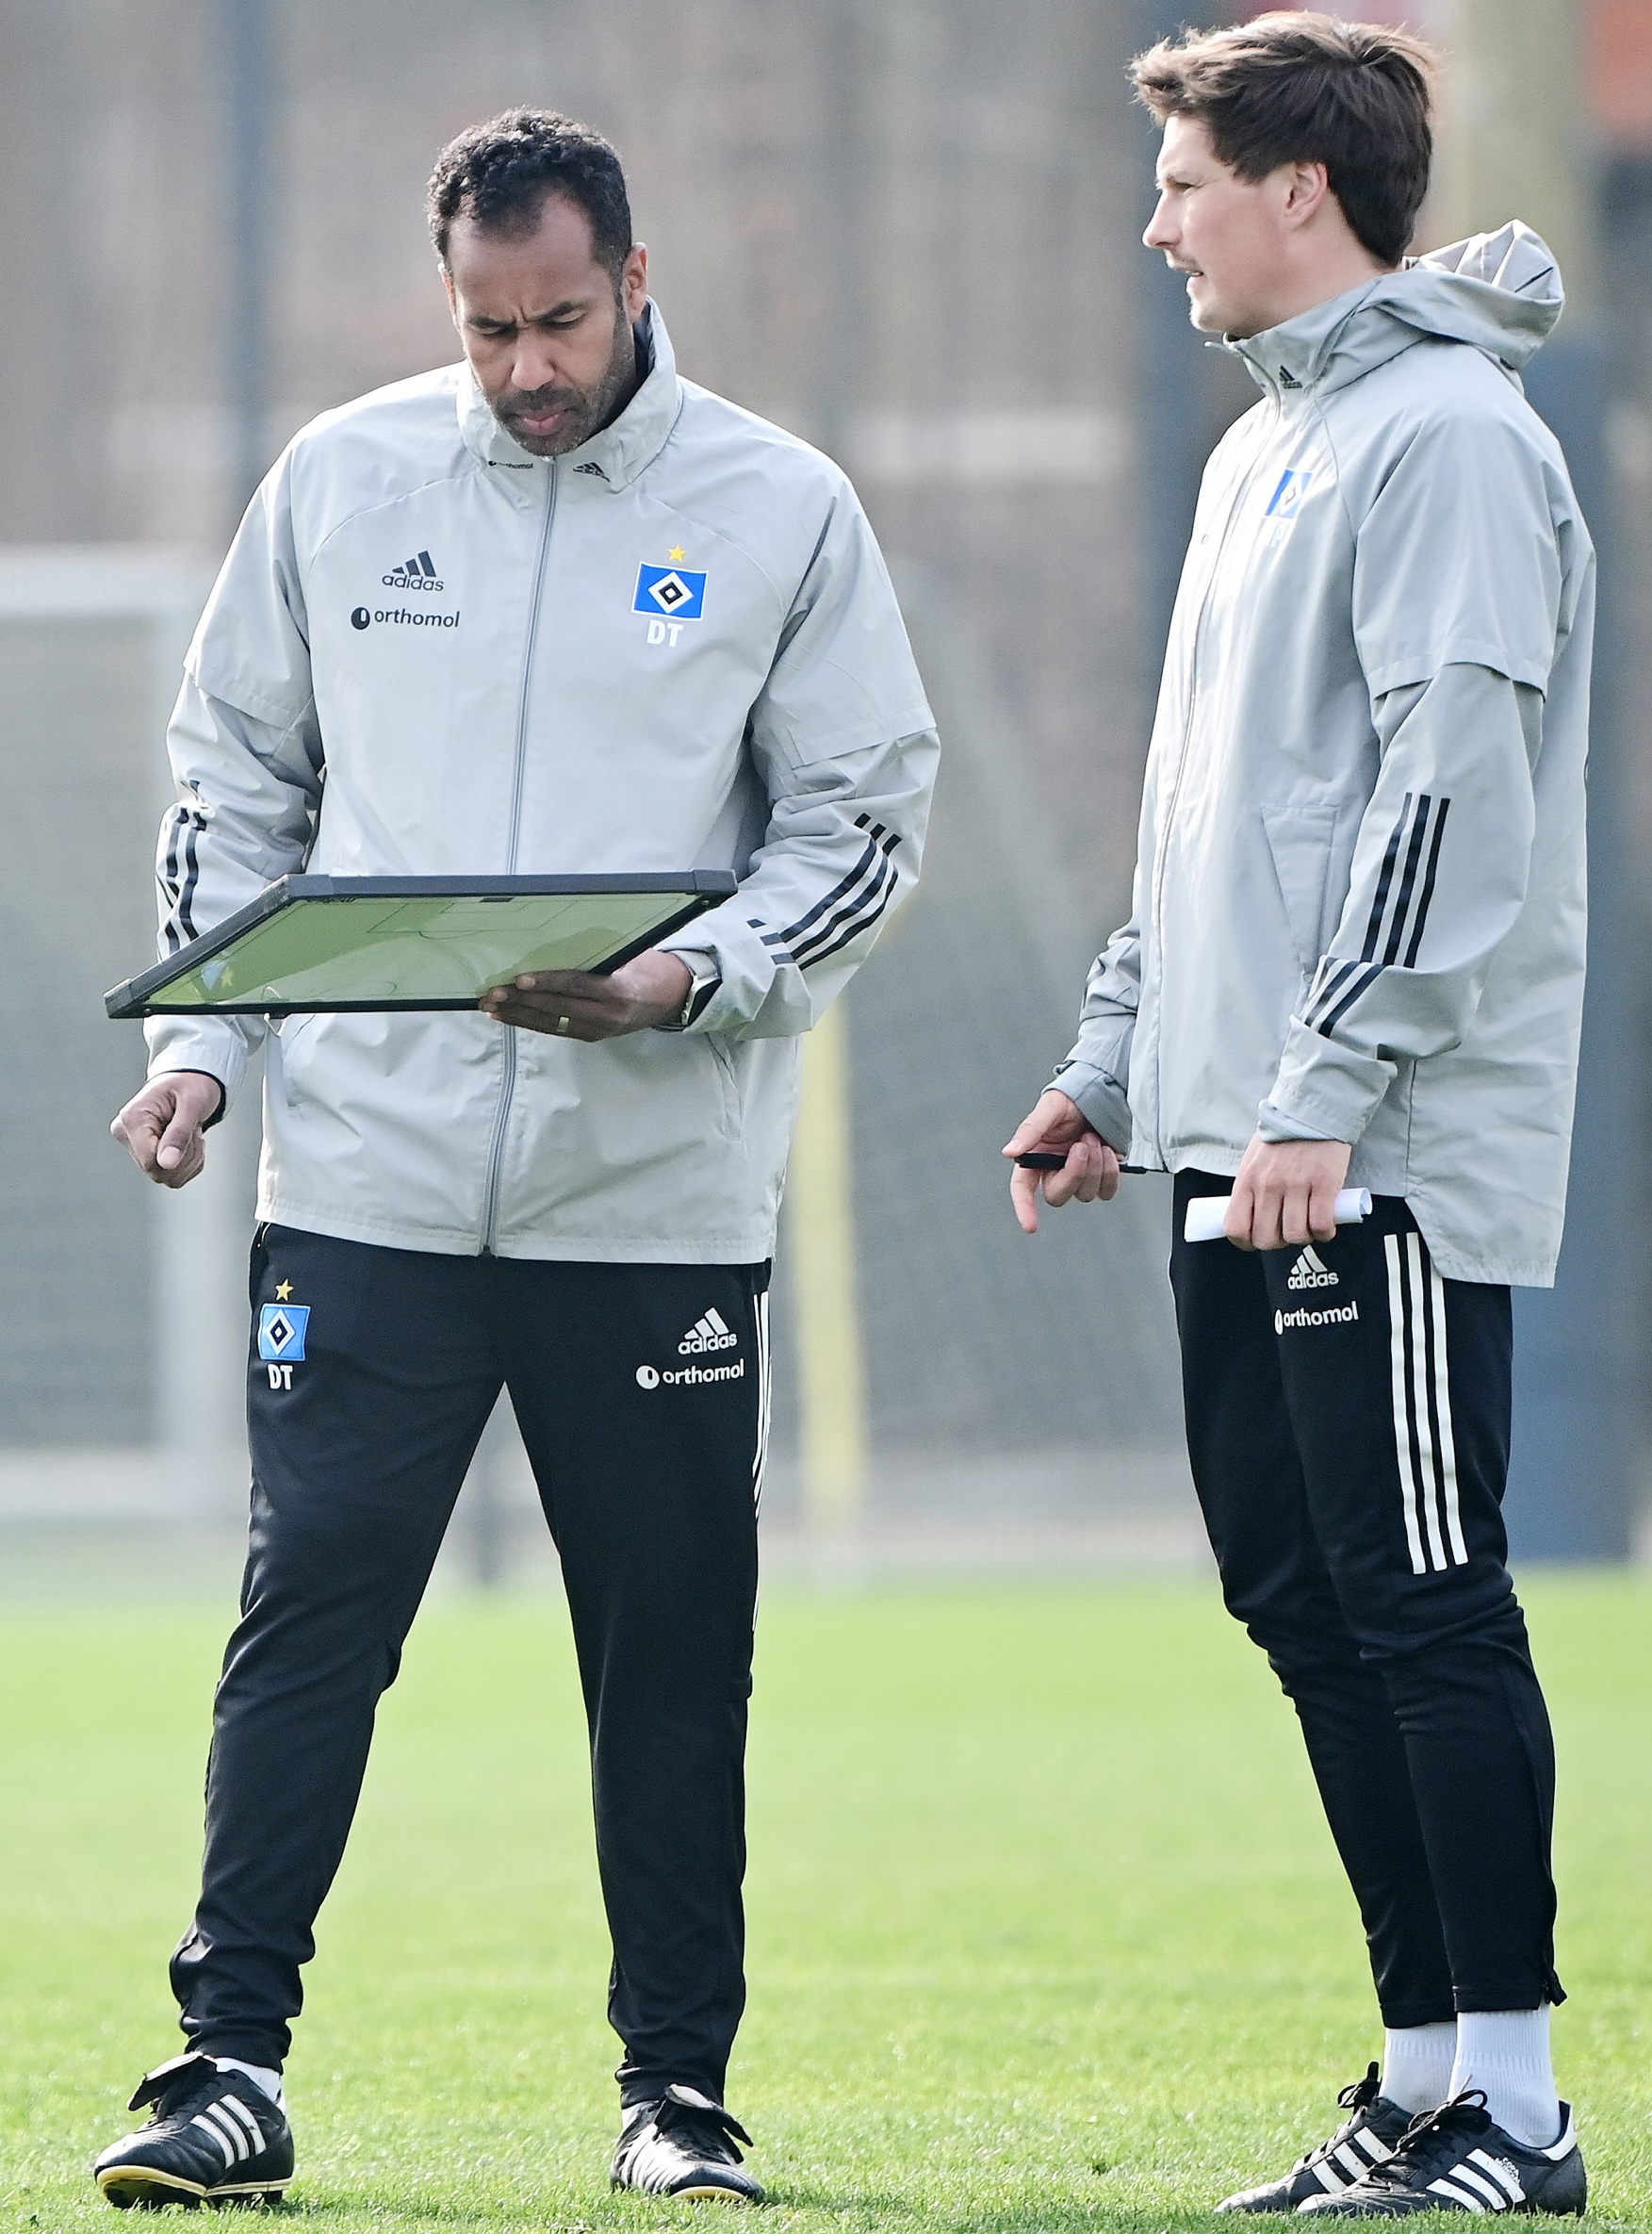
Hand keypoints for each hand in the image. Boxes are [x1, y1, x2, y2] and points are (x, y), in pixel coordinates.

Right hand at [110, 1070, 224, 1188]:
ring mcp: (134, 1146)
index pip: (150, 1160)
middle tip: (194, 1130)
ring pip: (166, 1177)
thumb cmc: (192, 1085)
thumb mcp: (192, 1103)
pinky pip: (171, 1176)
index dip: (178, 1156)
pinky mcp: (145, 1155)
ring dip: (189, 1160)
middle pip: (158, 1172)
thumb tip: (166, 1164)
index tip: (193, 1134)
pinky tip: (187, 1142)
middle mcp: (126, 1133)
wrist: (191, 1080)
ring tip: (191, 1133)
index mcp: (132, 1118)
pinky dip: (188, 1164)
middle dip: (186, 1156)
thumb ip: (179, 1133)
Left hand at [478, 948, 693, 1039]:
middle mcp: (607, 1016)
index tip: (520, 979)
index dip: (547, 983)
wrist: (668, 999)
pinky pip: (554, 1030)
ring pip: (550, 1023)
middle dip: (521, 1001)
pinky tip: (506, 1017)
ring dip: (517, 1015)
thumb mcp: (629, 957)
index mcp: (618, 992)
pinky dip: (527, 1022)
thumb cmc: (645, 969)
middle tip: (493, 994)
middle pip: (557, 1009)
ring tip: (491, 1007)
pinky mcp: (590, 1036)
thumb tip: (555, 942)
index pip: (576, 986)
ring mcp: (598, 1030)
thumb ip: (597, 956)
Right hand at [1003, 1088, 1120, 1233]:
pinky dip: (1110, 1173)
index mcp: (1035, 1158)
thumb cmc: (1070, 1100)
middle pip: (1058, 1195)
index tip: (1030, 1226)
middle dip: (1074, 1173)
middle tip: (1083, 1144)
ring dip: (1094, 1166)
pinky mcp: (1101, 1178)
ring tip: (1095, 1138)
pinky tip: (1109, 1151)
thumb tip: (1009, 1152)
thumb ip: (1031, 1130)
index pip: (1023, 1188)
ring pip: (1085, 1193)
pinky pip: (1106, 1191)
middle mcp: (1054, 1171)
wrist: (1102, 1093)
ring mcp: (1079, 1177)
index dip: (1024, 1208)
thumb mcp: (1050, 1108)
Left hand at [1224, 1133, 1351, 1250]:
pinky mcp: (1324, 1184)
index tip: (1256, 1241)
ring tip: (1309, 1227)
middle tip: (1287, 1233)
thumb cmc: (1283, 1137)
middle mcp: (1268, 1185)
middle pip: (1266, 1239)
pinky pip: (1321, 1224)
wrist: (1313, 1111)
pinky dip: (1324, 1232)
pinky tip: (1326, 1226)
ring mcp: (1296, 1185)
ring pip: (1295, 1235)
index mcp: (1247, 1180)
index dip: (1245, 1243)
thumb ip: (1251, 1188)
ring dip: (1304, 1237)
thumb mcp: (1254, 1160)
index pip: (1235, 1227)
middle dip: (1278, 1243)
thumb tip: (1251, 1218)